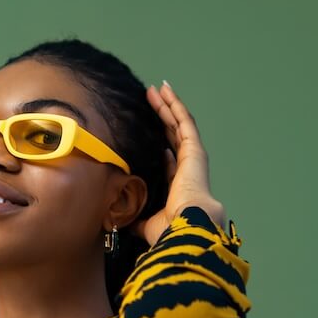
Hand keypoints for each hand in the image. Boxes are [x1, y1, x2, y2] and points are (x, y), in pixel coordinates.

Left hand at [131, 80, 226, 245]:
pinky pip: (184, 121)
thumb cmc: (170, 229)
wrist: (186, 226)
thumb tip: (123, 221)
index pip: (169, 159)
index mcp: (179, 184)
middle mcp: (187, 168)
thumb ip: (137, 219)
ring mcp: (192, 157)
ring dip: (168, 106)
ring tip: (157, 89)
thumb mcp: (146, 223)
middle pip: (172, 135)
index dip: (159, 143)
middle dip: (161, 116)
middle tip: (150, 99)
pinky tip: (166, 91)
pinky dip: (175, 105)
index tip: (148, 131)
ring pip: (179, 124)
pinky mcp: (194, 149)